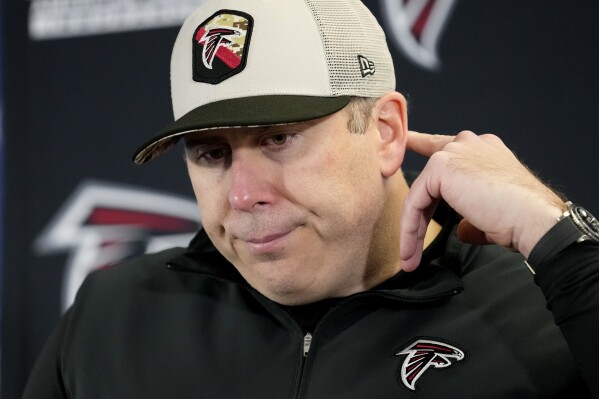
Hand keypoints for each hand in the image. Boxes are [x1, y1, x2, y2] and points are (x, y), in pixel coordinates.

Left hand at [400, 130, 565, 270]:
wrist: (533, 218)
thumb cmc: (521, 219)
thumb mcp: (490, 216)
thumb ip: (471, 218)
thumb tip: (462, 231)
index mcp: (483, 149)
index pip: (445, 147)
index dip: (422, 144)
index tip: (408, 141)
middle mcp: (468, 144)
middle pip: (428, 176)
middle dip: (414, 212)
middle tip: (407, 245)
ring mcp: (454, 152)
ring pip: (419, 194)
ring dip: (413, 230)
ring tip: (411, 258)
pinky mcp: (441, 167)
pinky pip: (414, 203)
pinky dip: (410, 230)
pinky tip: (411, 251)